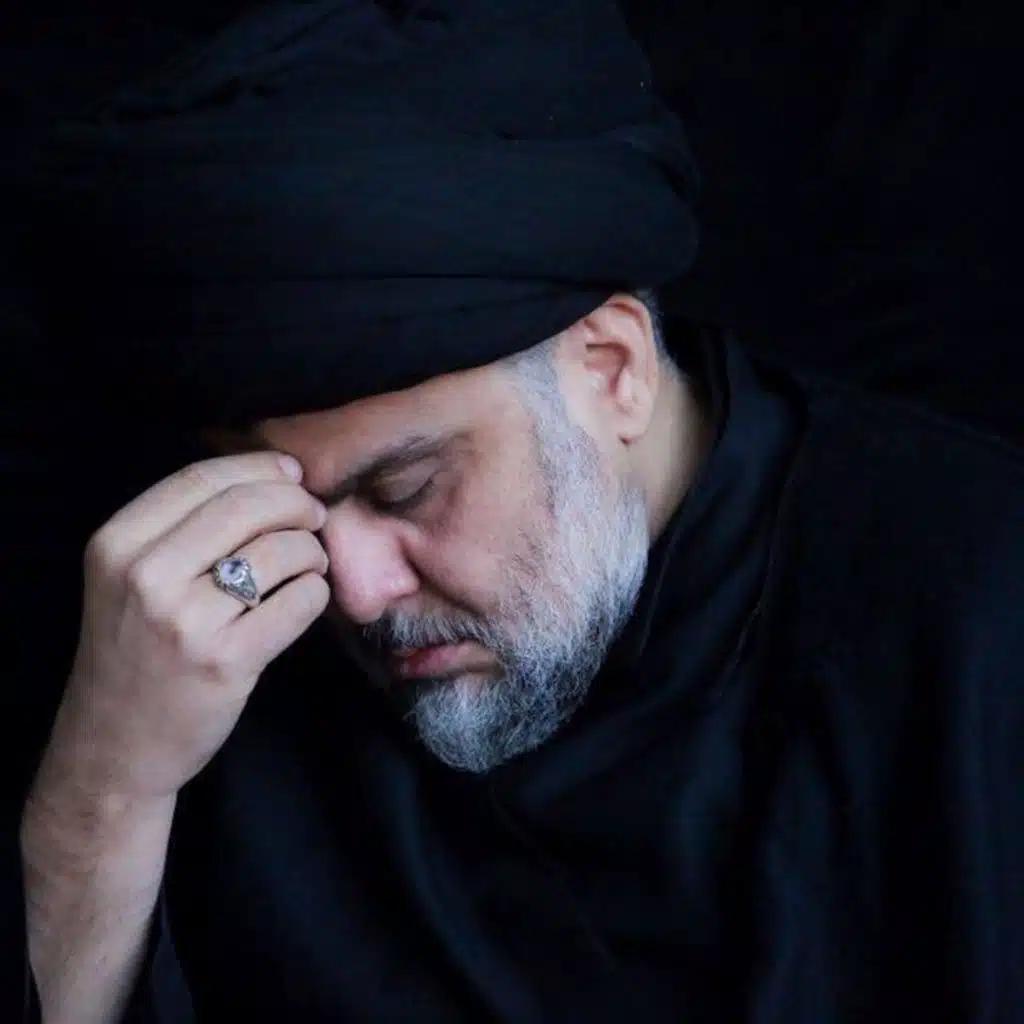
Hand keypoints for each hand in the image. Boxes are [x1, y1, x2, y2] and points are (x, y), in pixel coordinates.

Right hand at [31, 451, 329, 811]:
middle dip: (296, 503)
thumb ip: (181, 528)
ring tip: (309, 563)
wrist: (113, 747)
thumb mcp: (127, 579)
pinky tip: (307, 596)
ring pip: (280, 551)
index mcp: (116, 545)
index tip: (291, 472)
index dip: (258, 467)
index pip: (201, 478)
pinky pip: (298, 600)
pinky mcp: (227, 661)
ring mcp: (186, 621)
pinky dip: (315, 591)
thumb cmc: (133, 653)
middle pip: (247, 507)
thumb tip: (274, 476)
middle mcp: (146, 577)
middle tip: (313, 515)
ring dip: (311, 550)